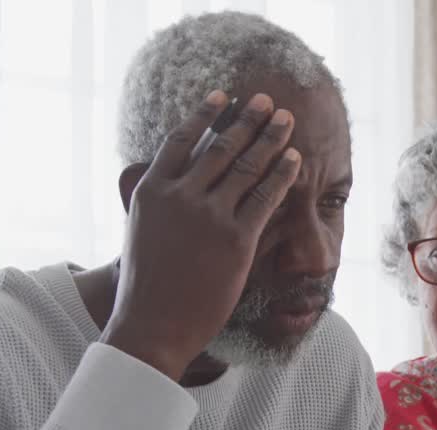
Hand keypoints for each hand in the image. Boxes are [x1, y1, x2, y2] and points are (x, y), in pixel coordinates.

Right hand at [102, 90, 301, 379]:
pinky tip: (294, 160)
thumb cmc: (146, 288)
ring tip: (286, 120)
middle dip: (247, 119)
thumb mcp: (141, 233)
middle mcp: (180, 196)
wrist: (152, 326)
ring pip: (246, 166)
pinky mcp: (236, 239)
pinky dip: (282, 175)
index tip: (222, 96)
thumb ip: (159, 204)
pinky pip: (265, 198)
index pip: (181, 140)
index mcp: (151, 191)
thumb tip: (171, 185)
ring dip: (270, 138)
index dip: (204, 114)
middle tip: (266, 101)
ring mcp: (209, 216)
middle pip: (220, 146)